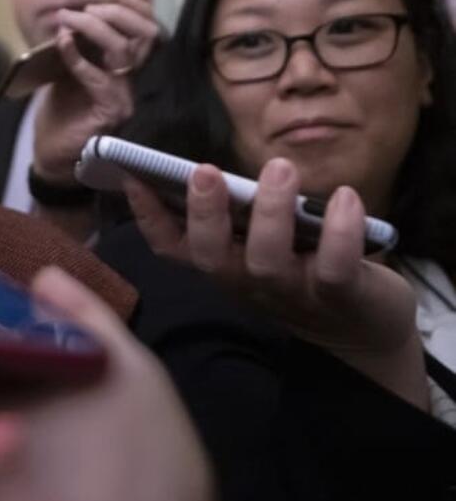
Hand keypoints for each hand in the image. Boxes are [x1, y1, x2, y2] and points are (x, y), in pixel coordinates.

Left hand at [32, 0, 158, 184]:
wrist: (52, 156)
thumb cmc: (64, 115)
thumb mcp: (74, 73)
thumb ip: (84, 49)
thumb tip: (78, 19)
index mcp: (137, 74)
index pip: (152, 36)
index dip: (141, 12)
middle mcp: (141, 85)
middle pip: (145, 37)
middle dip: (114, 14)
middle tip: (83, 10)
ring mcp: (129, 98)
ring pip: (124, 51)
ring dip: (94, 28)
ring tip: (69, 19)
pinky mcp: (112, 111)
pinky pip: (97, 76)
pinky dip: (77, 56)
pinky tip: (62, 42)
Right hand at [125, 158, 427, 408]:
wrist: (367, 332)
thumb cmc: (306, 269)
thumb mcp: (263, 244)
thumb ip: (240, 215)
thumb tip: (211, 169)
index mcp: (224, 264)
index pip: (173, 248)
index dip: (148, 216)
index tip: (133, 177)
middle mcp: (247, 281)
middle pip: (212, 256)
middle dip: (204, 214)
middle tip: (204, 171)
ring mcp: (290, 291)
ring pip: (267, 259)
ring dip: (271, 212)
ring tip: (280, 168)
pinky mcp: (340, 296)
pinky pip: (335, 267)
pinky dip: (340, 230)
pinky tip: (345, 197)